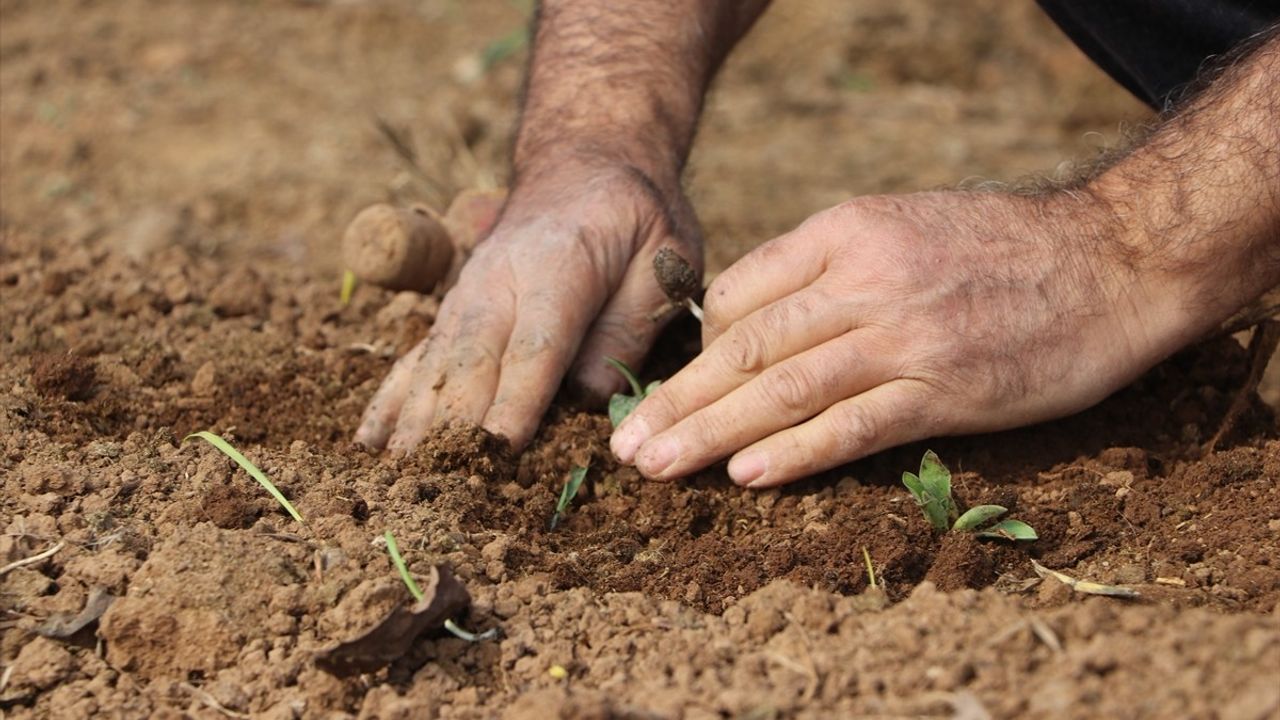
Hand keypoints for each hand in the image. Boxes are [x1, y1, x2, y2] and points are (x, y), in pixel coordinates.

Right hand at [355, 162, 700, 453]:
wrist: (585, 157)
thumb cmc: (636, 214)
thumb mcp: (664, 256)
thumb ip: (630, 325)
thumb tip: (587, 399)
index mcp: (560, 268)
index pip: (534, 348)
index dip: (514, 404)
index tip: (496, 454)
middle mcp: (499, 283)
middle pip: (471, 364)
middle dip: (454, 431)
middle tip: (441, 492)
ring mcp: (468, 296)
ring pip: (435, 367)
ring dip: (414, 425)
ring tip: (394, 482)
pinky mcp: (454, 310)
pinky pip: (416, 358)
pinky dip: (391, 402)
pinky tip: (368, 445)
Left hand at [611, 190, 1185, 487]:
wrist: (1110, 260)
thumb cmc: (1000, 246)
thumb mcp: (903, 222)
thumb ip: (832, 263)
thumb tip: (757, 319)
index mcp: (847, 230)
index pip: (742, 292)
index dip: (700, 346)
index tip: (679, 386)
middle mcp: (866, 279)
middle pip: (746, 347)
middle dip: (678, 401)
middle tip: (626, 446)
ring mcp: (905, 336)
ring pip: (784, 391)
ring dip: (712, 435)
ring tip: (658, 468)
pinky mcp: (944, 391)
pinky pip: (851, 427)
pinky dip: (794, 454)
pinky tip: (745, 477)